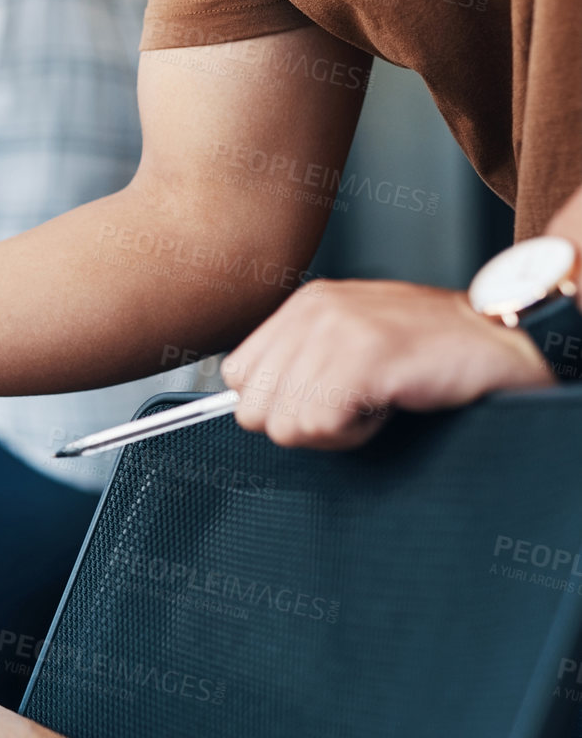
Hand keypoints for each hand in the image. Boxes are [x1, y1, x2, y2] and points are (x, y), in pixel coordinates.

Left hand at [222, 280, 553, 448]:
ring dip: (334, 431)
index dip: (278, 404)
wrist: (501, 341)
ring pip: (285, 425)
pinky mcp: (363, 357)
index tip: (323, 398)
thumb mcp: (350, 342)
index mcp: (303, 305)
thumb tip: (249, 405)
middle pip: (252, 408)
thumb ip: (300, 362)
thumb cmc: (430, 351)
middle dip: (301, 424)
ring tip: (375, 401)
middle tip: (351, 405)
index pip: (236, 376)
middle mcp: (313, 311)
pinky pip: (323, 425)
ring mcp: (336, 330)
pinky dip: (357, 432)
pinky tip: (388, 404)